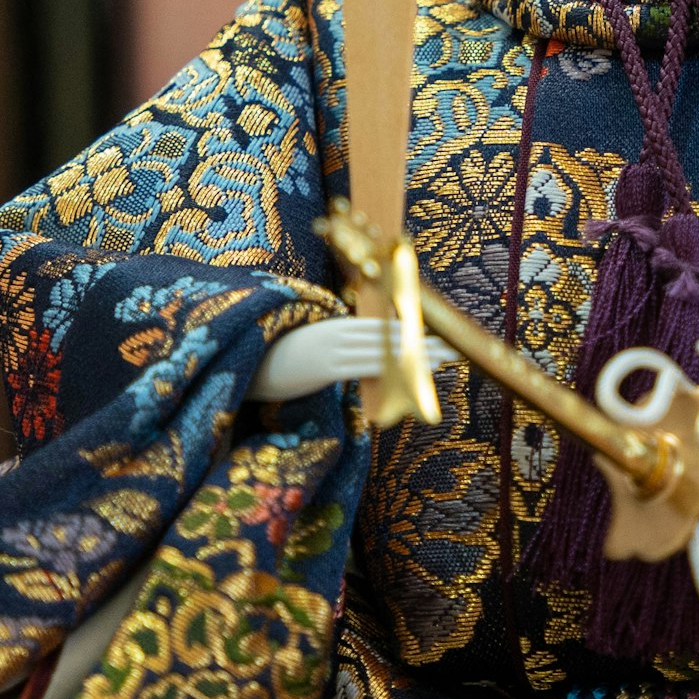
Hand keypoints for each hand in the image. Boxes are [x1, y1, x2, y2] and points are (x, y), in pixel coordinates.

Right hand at [255, 316, 458, 403]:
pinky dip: (391, 368)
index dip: (410, 332)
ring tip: (442, 359)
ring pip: (384, 349)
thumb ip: (336, 347)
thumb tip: (359, 357)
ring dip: (415, 355)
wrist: (246, 363)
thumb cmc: (278, 359)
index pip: (382, 328)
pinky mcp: (326, 366)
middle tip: (452, 346)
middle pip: (389, 336)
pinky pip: (366, 366)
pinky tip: (408, 373)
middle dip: (422, 342)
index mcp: (336, 325)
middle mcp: (339, 331)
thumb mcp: (311, 347)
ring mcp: (333, 347)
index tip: (435, 337)